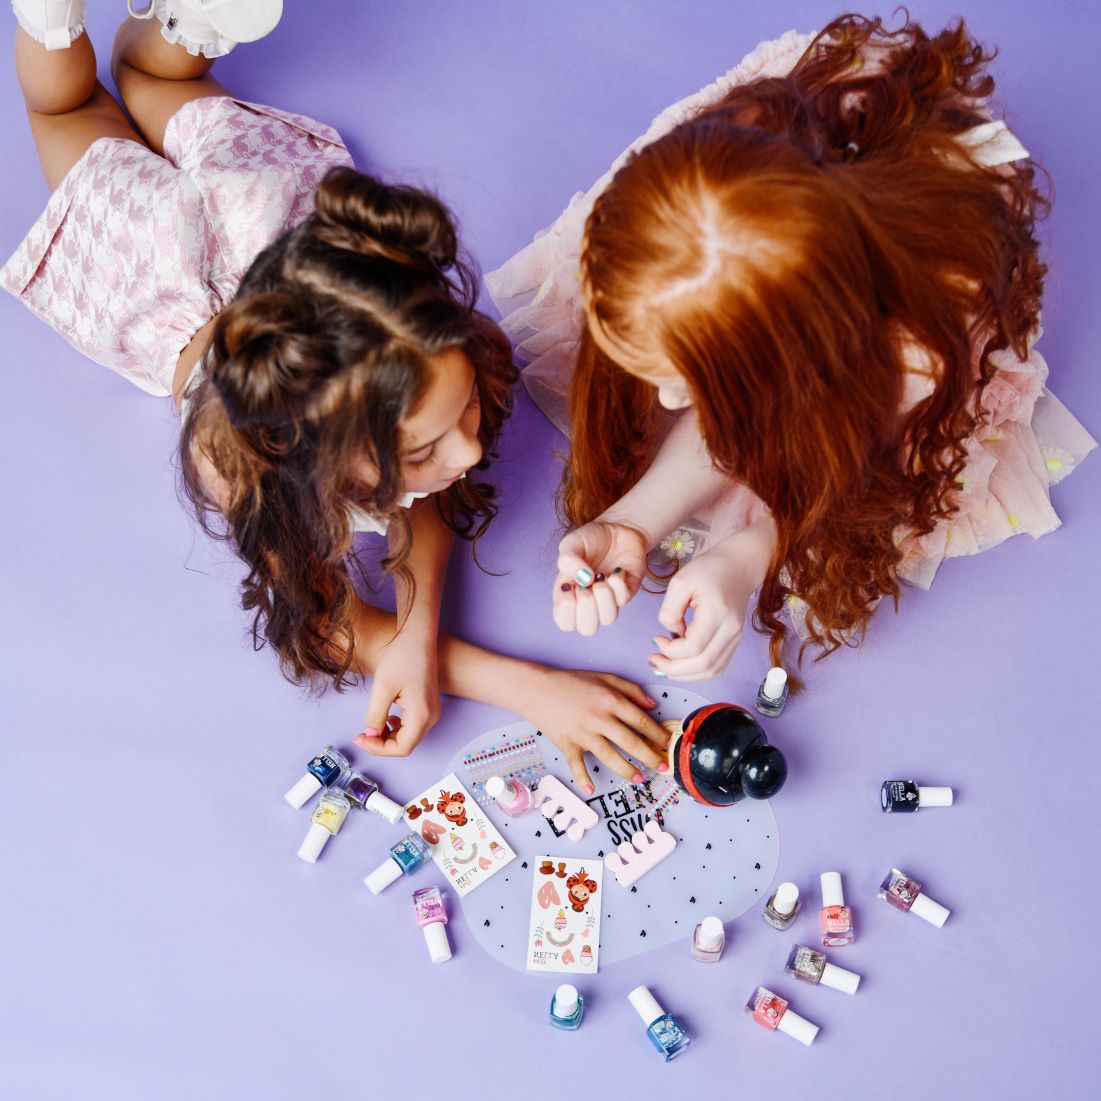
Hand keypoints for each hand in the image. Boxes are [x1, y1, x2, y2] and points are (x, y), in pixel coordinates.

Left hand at [354, 620, 440, 756]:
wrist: (417, 638)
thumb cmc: (403, 657)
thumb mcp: (382, 688)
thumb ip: (375, 716)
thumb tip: (370, 735)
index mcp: (422, 715)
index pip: (402, 748)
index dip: (379, 749)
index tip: (362, 739)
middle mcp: (431, 717)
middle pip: (406, 745)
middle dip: (382, 745)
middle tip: (362, 736)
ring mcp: (432, 711)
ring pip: (409, 737)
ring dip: (389, 737)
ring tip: (371, 728)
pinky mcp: (428, 705)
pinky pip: (412, 726)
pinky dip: (397, 728)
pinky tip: (386, 718)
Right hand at [518, 666, 671, 790]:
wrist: (537, 688)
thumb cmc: (572, 681)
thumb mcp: (604, 677)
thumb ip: (631, 689)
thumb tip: (653, 705)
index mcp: (611, 700)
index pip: (641, 721)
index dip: (658, 734)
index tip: (668, 744)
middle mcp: (599, 719)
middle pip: (630, 742)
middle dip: (650, 756)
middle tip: (662, 767)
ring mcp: (583, 734)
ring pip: (609, 757)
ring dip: (626, 770)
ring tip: (639, 778)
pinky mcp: (567, 744)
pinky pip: (577, 765)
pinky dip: (583, 779)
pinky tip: (592, 790)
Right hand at [553, 520, 648, 635]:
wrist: (617, 528)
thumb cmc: (590, 539)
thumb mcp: (571, 544)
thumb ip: (568, 560)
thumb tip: (582, 579)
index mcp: (570, 595)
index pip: (565, 622)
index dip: (565, 611)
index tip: (568, 586)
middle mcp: (590, 602)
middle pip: (587, 629)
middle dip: (586, 609)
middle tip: (586, 587)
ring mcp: (610, 599)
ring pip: (608, 620)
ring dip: (603, 598)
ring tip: (601, 579)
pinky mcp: (627, 591)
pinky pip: (623, 600)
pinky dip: (618, 584)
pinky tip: (615, 571)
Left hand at [648, 540, 761, 680]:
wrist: (738, 567)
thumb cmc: (708, 570)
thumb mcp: (681, 581)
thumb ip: (670, 609)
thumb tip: (672, 634)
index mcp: (718, 612)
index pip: (694, 646)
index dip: (670, 651)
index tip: (655, 639)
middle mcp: (731, 629)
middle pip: (704, 664)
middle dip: (674, 669)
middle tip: (654, 661)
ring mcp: (736, 638)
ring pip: (712, 671)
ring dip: (685, 674)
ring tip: (664, 666)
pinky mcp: (734, 641)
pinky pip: (718, 666)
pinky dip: (698, 672)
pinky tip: (681, 665)